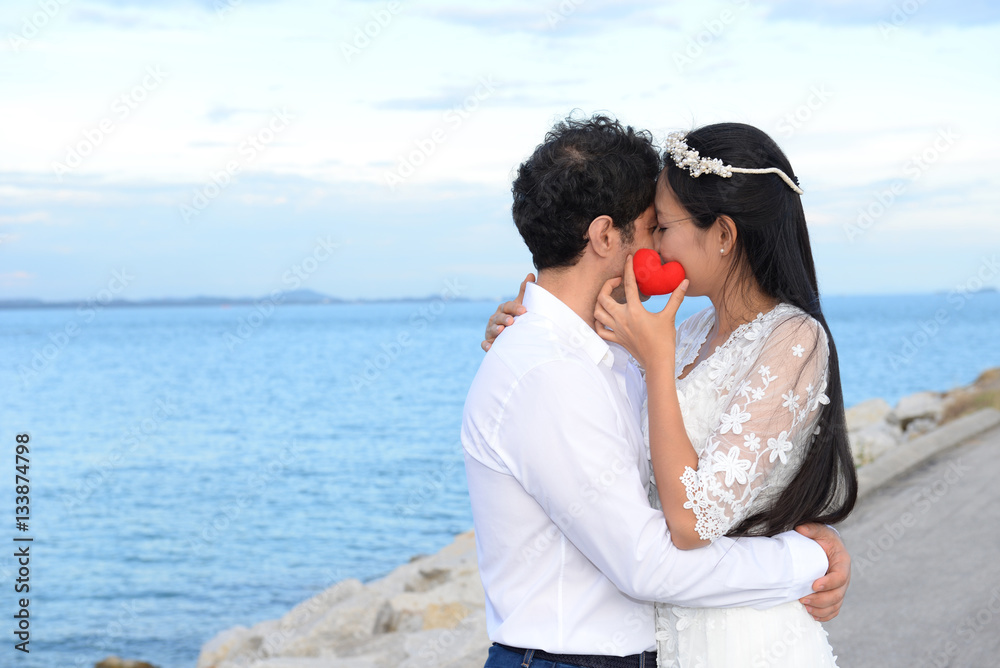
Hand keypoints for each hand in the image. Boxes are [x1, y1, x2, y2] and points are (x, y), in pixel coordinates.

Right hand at [482, 273, 533, 351]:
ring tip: (501, 330)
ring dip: (495, 329)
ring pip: (492, 329)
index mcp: (504, 310)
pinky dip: (486, 345)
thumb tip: (531, 275)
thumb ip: (524, 292)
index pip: (508, 307)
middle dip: (504, 319)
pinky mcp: (489, 342)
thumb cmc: (516, 318)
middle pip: (498, 317)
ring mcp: (491, 330)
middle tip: (511, 321)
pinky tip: (490, 347)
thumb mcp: (520, 305)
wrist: (511, 334)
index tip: (524, 310)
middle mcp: (495, 319)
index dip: (515, 308)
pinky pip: (485, 344)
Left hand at [593, 254, 687, 368]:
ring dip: (599, 303)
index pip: (628, 284)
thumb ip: (676, 298)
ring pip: (597, 313)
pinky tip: (604, 318)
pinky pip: (599, 330)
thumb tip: (685, 282)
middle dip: (607, 285)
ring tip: (608, 297)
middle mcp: (621, 319)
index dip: (628, 269)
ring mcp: (616, 330)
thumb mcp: (670, 316)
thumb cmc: (664, 340)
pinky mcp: (616, 339)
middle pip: (603, 297)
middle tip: (617, 282)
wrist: (658, 362)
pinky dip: (598, 323)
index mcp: (634, 310)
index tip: (628, 259)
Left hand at [796, 523, 850, 621]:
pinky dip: (824, 615)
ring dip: (821, 609)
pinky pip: (832, 610)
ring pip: (835, 605)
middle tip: (803, 599)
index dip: (829, 583)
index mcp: (842, 563)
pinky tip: (811, 614)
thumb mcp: (819, 530)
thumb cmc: (822, 538)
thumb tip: (800, 529)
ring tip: (805, 607)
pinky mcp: (833, 595)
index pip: (840, 577)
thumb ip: (811, 529)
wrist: (825, 546)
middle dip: (821, 600)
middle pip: (838, 595)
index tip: (814, 585)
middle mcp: (844, 578)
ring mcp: (839, 588)